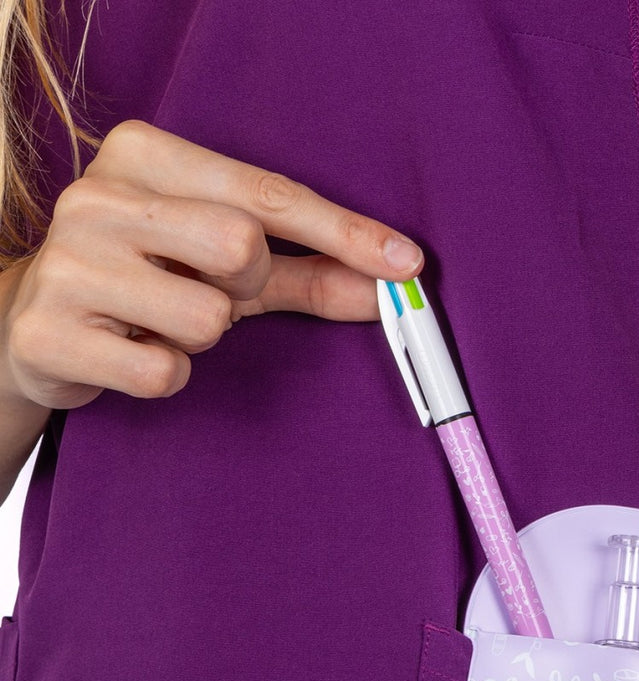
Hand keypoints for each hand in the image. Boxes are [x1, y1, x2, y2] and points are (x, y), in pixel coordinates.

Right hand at [0, 119, 423, 409]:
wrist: (30, 321)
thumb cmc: (147, 281)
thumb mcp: (225, 267)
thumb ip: (306, 273)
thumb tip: (388, 287)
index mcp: (143, 155)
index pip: (269, 194)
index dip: (344, 233)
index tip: (406, 263)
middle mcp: (98, 196)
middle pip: (241, 247)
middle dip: (245, 286)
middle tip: (210, 291)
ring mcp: (67, 264)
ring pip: (207, 318)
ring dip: (203, 336)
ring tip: (160, 321)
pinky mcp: (50, 333)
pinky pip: (163, 372)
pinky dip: (165, 374)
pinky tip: (131, 351)